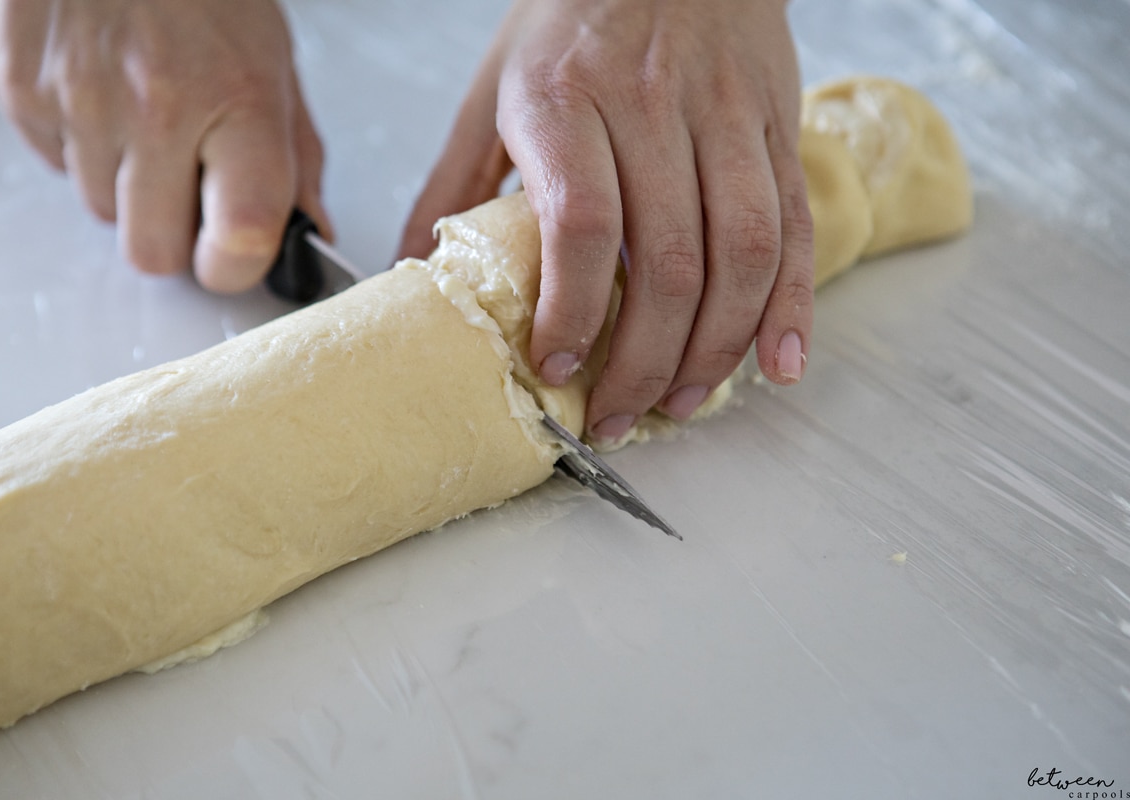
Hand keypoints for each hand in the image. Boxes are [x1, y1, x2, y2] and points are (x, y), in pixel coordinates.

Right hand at [0, 0, 329, 291]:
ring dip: (128, 191)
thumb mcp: (276, 61)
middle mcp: (157, 105)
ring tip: (147, 124)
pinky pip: (56, 168)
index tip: (242, 257)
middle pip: (154, 253)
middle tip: (190, 195)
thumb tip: (307, 232)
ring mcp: (82, 100)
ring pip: (101, 214)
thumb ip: (297, 157)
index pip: (243, 237)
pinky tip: (106, 101)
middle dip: (175, 241)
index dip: (241, 267)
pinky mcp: (24, 90)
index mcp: (240, 100)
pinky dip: (84, 152)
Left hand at [399, 0, 813, 443]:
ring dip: (717, 348)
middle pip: (668, 260)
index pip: (582, 222)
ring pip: (740, 253)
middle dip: (647, 361)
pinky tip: (777, 362)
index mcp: (566, 99)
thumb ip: (456, 180)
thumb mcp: (496, 84)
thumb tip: (414, 269)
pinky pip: (794, 226)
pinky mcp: (777, 127)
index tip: (558, 365)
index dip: (576, 309)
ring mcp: (725, 118)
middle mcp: (652, 108)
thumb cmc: (572, 14)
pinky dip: (791, 305)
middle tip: (618, 416)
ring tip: (683, 402)